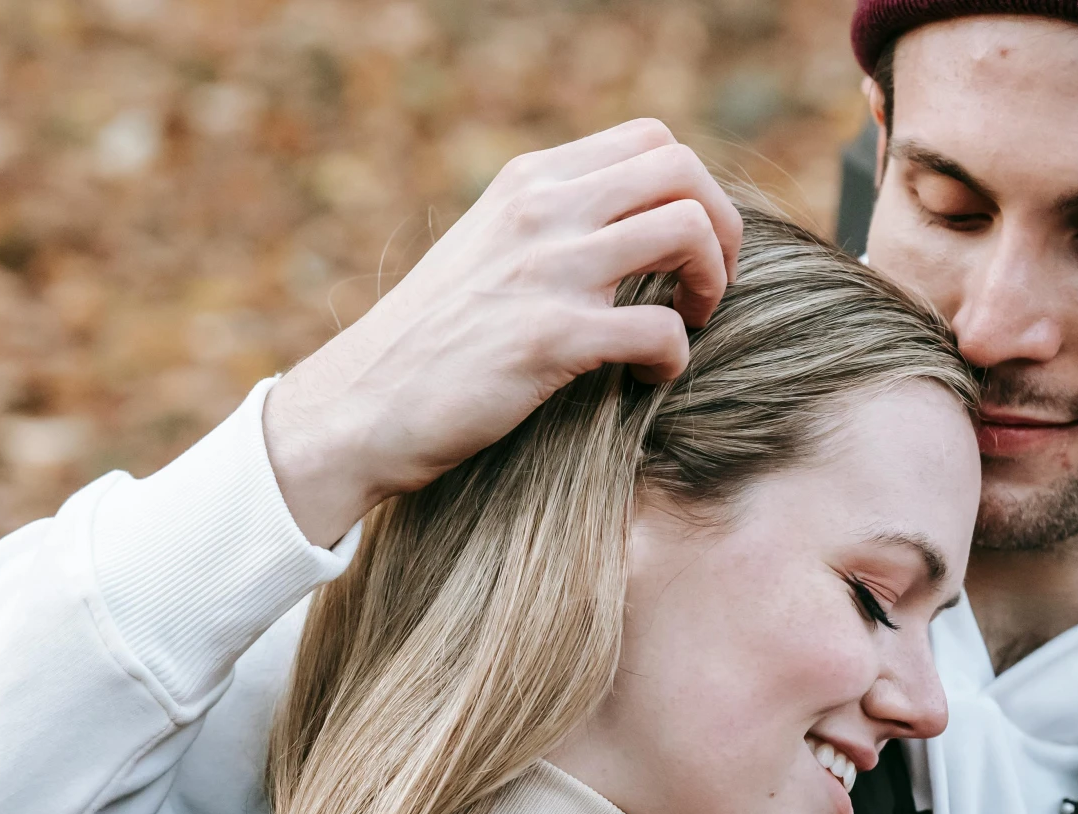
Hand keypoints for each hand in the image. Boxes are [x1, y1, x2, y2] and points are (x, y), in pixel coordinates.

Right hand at [261, 120, 741, 546]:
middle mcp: (539, 211)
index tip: (683, 246)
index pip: (650, 139)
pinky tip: (647, 380)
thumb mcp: (483, 254)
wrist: (358, 409)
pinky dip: (674, 358)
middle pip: (682, 168)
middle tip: (706, 286)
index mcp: (526, 184)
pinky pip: (661, 329)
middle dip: (719, 227)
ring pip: (685, 228)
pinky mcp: (550, 338)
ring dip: (710, 281)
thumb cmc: (425, 346)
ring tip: (689, 324)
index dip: (692, 190)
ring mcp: (546, 270)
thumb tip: (624, 233)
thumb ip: (545, 229)